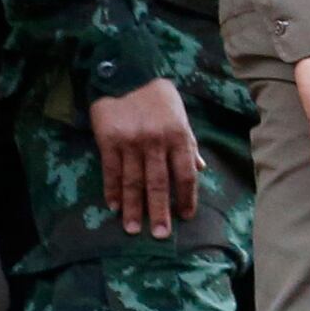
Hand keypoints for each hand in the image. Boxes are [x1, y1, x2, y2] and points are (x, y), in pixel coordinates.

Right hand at [87, 77, 201, 238]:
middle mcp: (157, 141)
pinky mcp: (109, 140)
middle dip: (159, 211)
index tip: (185, 217)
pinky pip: (112, 171)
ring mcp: (131, 142)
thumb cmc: (159, 100)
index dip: (186, 197)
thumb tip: (201, 170)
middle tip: (160, 235)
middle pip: (159, 183)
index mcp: (179, 136)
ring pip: (134, 181)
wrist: (125, 75)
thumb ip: (189, 145)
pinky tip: (114, 206)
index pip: (185, 174)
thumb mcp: (181, 118)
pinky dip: (113, 190)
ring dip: (133, 207)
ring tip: (132, 229)